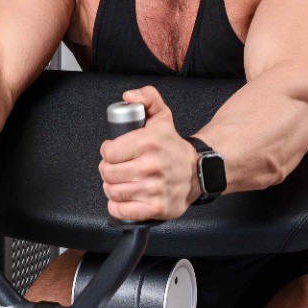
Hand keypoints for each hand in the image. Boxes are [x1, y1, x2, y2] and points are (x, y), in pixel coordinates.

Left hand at [98, 86, 201, 221]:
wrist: (199, 171)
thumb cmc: (174, 147)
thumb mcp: (162, 116)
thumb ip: (147, 98)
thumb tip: (129, 96)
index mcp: (149, 143)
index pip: (108, 152)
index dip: (108, 151)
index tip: (114, 152)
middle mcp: (151, 166)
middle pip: (108, 173)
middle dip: (108, 170)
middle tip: (117, 168)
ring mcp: (153, 189)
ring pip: (112, 191)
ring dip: (112, 188)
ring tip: (122, 182)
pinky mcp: (156, 208)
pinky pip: (122, 211)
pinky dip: (117, 207)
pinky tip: (124, 199)